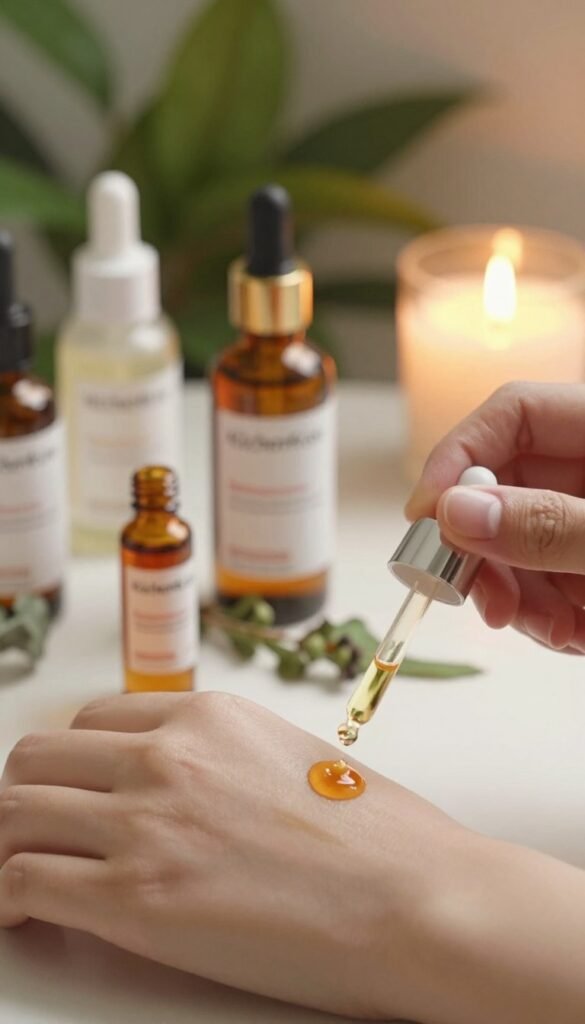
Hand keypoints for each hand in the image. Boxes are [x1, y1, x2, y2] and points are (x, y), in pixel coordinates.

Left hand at [0, 691, 459, 1020]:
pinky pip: (23, 879)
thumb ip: (226, 761)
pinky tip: (23, 913)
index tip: (78, 792)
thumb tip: (188, 788)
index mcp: (209, 715)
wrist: (415, 898)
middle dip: (31, 793)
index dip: (78, 761)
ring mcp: (145, 822)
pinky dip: (8, 896)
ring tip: (21, 876)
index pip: (97, 719)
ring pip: (16, 809)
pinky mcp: (134, 898)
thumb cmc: (378, 838)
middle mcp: (166, 755)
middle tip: (39, 830)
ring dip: (10, 841)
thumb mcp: (293, 759)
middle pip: (40, 756)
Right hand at [406, 382, 584, 652]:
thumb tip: (455, 513)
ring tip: (553, 630)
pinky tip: (573, 636)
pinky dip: (545, 617)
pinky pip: (542, 584)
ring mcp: (584, 519)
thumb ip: (549, 526)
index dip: (460, 456)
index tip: (425, 515)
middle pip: (503, 487)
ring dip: (516, 596)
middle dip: (484, 550)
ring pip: (514, 546)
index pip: (514, 412)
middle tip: (473, 593)